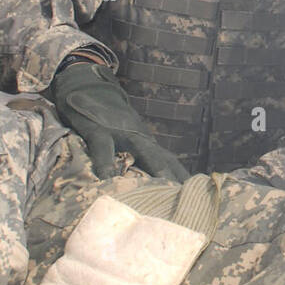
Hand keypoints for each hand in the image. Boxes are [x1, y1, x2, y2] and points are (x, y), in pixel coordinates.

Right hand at [47, 62, 190, 181]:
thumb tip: (142, 183)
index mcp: (145, 140)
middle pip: (163, 159)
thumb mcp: (123, 136)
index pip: (170, 161)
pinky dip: (105, 164)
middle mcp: (138, 136)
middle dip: (175, 178)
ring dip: (154, 170)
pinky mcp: (97, 129)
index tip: (198, 195)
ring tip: (160, 194)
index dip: (182, 178)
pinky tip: (106, 180)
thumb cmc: (106, 118)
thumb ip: (132, 156)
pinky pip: (103, 149)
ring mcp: (120, 131)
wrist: (87, 85)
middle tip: (187, 199)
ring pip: (142, 152)